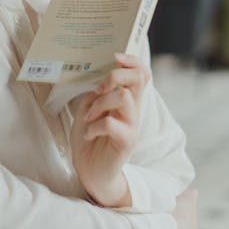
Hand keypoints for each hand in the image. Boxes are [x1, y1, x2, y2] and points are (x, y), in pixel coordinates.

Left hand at [70, 53, 149, 206]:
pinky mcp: (126, 142)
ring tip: (87, 118)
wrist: (91, 173)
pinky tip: (87, 134)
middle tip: (98, 89)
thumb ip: (95, 94)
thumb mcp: (88, 110)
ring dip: (99, 103)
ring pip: (123, 98)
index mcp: (126, 100)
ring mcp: (132, 126)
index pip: (141, 73)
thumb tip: (96, 78)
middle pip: (138, 78)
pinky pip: (111, 123)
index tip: (116, 56)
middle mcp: (133, 110)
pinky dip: (94, 125)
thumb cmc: (89, 139)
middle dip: (115, 75)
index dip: (133, 60)